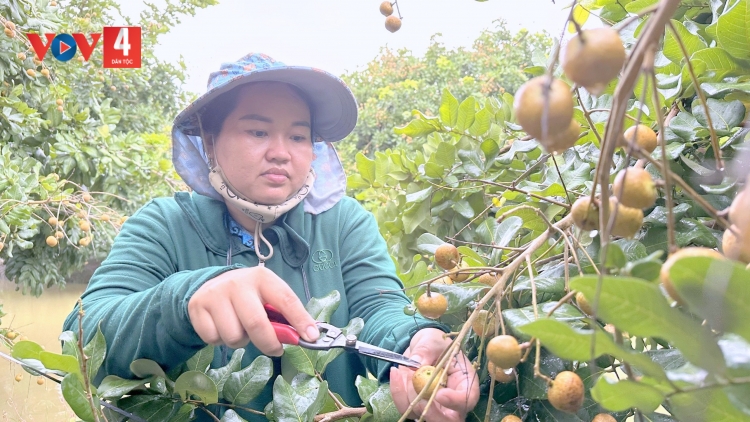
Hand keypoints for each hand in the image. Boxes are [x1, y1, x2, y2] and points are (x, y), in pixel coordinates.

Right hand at [187, 266, 318, 355]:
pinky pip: (213, 339)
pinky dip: (220, 341)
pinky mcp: (197, 307)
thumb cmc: (248, 295)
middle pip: (256, 324)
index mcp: (262, 278)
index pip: (285, 299)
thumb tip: (305, 336)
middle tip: (275, 349)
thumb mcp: (267, 296)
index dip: (300, 320)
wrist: (210, 285)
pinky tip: (223, 327)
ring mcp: (215, 294)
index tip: (311, 337)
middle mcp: (237, 283)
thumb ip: (282, 315)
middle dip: (269, 343)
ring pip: (234, 337)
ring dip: (241, 341)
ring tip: (241, 329)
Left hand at [390, 328, 479, 421]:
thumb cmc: (434, 343)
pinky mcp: (418, 406)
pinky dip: (398, 393)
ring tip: (405, 370)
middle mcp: (453, 400)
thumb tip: (416, 363)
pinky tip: (396, 373)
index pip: (468, 400)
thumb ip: (426, 349)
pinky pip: (406, 409)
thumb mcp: (432, 340)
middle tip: (416, 388)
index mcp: (465, 382)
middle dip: (429, 410)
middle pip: (448, 420)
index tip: (439, 394)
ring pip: (423, 415)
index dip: (455, 401)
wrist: (422, 348)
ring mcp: (436, 407)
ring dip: (408, 395)